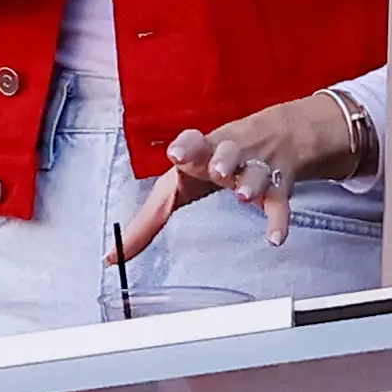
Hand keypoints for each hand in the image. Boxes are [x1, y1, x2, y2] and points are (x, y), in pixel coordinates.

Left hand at [119, 93, 364, 256]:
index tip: (176, 154)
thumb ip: (149, 220)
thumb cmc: (213, 161)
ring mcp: (255, 168)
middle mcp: (228, 154)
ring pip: (256, 171)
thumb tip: (112, 256)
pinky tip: (275, 238)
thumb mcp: (182, 182)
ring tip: (244, 195)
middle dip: (221, 159)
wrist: (275, 136)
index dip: (185, 146)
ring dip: (250, 182)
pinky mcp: (279, 186)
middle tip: (217, 170)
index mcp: (201, 150)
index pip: (192, 141)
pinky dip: (278, 220)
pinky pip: (279, 203)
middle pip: (226, 150)